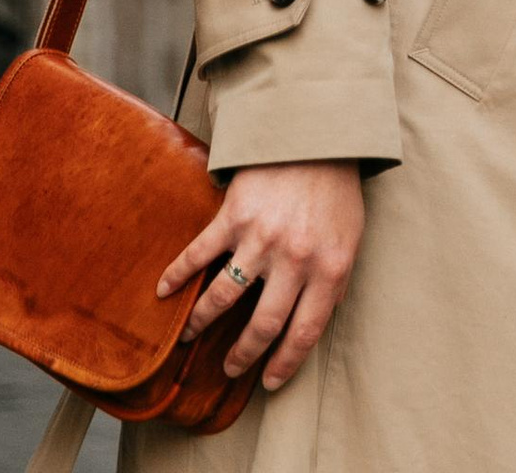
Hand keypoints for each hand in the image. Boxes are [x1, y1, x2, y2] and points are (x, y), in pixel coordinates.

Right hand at [159, 157, 364, 392]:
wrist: (318, 133)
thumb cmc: (336, 188)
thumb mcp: (351, 237)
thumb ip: (336, 278)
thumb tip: (322, 315)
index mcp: (329, 269)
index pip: (305, 332)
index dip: (285, 363)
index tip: (270, 382)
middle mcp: (295, 260)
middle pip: (263, 325)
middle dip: (243, 354)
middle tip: (231, 367)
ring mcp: (262, 238)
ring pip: (223, 297)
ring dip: (201, 323)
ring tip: (189, 337)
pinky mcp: (235, 215)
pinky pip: (200, 253)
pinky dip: (177, 274)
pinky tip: (163, 290)